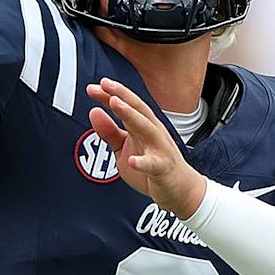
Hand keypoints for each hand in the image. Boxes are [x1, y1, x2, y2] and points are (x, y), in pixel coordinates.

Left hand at [86, 78, 206, 216]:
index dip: (110, 94)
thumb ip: (109, 132)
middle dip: (122, 95)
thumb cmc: (154, 165)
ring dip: (131, 115)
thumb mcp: (125, 148)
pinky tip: (133, 161)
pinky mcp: (163, 169)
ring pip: (146, 128)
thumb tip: (93, 112)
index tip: (93, 87)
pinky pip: (153, 165)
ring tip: (115, 104)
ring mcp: (160, 149)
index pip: (127, 105)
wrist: (180, 189)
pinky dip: (143, 163)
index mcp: (143, 126)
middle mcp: (153, 132)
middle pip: (138, 109)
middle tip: (105, 84)